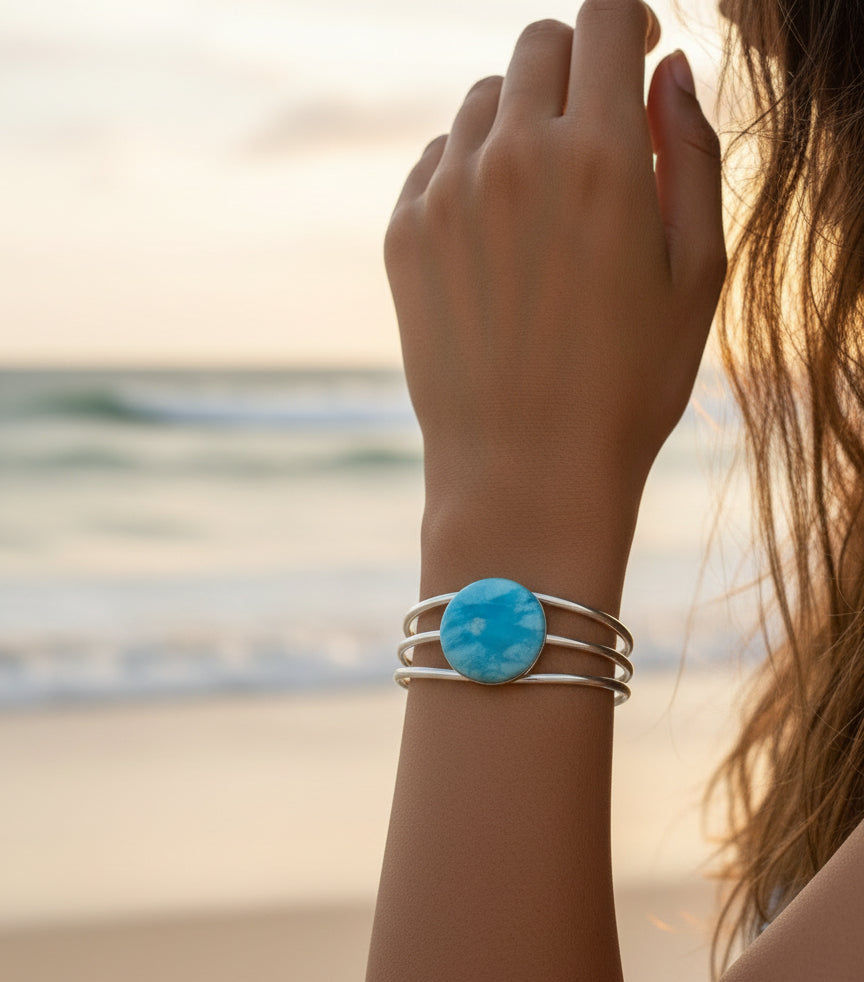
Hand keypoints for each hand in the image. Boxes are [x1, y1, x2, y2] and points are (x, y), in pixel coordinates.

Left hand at [384, 3, 725, 527]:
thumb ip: (693, 156)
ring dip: (520, 120)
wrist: (524, 473)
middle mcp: (515, 157)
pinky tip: (499, 236)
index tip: (639, 49)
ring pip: (484, 100)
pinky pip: (438, 159)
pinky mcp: (404, 234)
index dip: (631, 19)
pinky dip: (471, 171)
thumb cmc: (626, 387)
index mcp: (600, 157)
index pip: (606, 16)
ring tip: (546, 197)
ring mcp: (448, 194)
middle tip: (594, 129)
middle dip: (575, 65)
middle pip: (538, 44)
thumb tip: (671, 69)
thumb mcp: (697, 276)